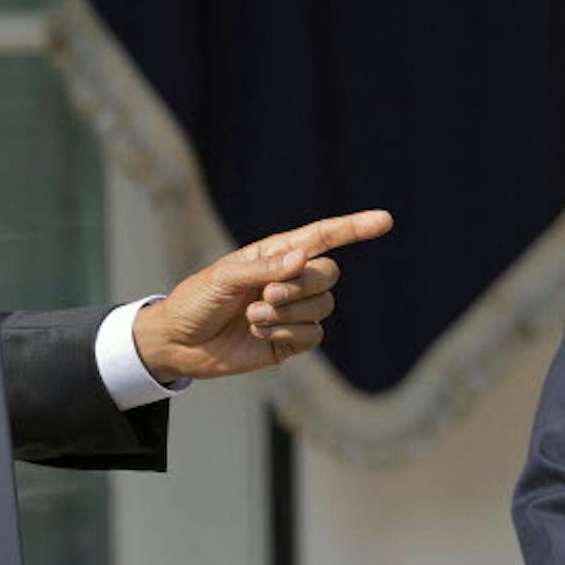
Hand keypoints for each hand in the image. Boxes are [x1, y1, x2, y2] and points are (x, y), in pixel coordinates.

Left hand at [132, 210, 393, 382]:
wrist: (178, 343)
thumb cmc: (196, 301)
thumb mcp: (222, 278)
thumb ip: (263, 268)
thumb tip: (302, 258)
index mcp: (276, 254)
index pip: (324, 237)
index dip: (355, 228)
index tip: (385, 220)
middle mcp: (289, 280)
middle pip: (328, 275)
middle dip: (302, 285)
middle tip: (267, 295)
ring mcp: (292, 311)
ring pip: (323, 306)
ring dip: (289, 313)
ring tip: (254, 315)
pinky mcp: (290, 341)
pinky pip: (313, 335)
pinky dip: (288, 334)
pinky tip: (261, 333)